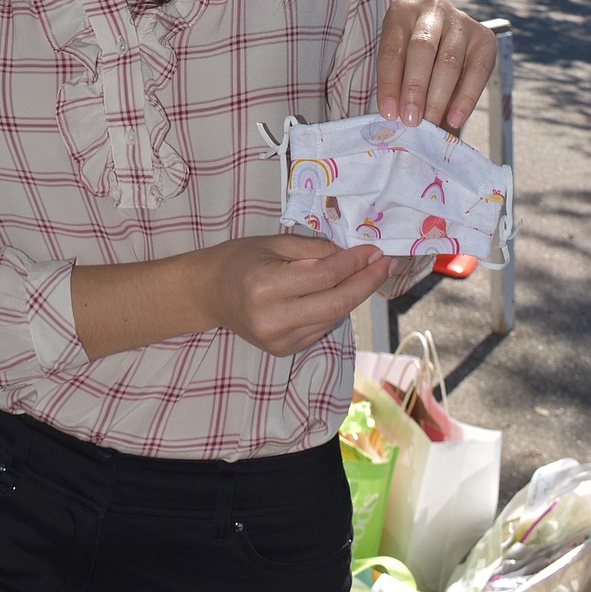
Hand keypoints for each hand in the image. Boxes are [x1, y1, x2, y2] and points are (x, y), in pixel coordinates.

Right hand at [198, 234, 393, 356]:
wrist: (208, 293)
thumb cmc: (239, 259)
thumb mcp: (272, 242)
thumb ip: (312, 249)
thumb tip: (352, 255)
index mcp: (267, 286)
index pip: (324, 277)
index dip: (354, 264)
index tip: (374, 250)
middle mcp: (273, 318)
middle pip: (336, 304)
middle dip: (366, 283)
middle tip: (386, 264)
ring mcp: (279, 340)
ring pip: (332, 318)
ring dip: (354, 295)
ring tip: (366, 274)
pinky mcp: (283, 350)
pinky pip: (321, 328)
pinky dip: (334, 308)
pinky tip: (338, 292)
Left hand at [376, 0, 496, 129]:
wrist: (444, 41)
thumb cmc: (412, 56)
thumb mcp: (398, 61)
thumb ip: (396, 82)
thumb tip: (397, 115)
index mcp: (402, 12)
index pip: (392, 49)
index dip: (389, 83)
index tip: (390, 113)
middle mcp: (433, 10)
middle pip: (422, 49)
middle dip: (415, 88)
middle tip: (412, 119)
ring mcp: (461, 21)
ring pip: (449, 62)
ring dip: (439, 97)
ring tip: (430, 122)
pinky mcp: (485, 37)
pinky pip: (477, 71)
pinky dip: (466, 99)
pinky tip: (455, 118)